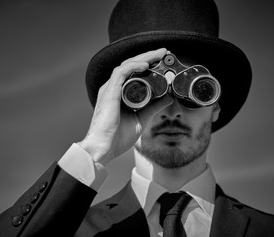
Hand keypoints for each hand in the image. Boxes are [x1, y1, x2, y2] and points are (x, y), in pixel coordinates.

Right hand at [78, 48, 172, 165]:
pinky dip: (134, 66)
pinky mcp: (109, 92)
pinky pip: (121, 72)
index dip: (149, 63)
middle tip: (164, 52)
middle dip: (149, 56)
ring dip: (144, 58)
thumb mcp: (141, 118)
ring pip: (127, 65)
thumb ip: (154, 107)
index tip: (164, 60)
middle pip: (131, 65)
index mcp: (120, 93)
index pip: (134, 72)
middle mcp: (114, 88)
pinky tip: (146, 65)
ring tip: (159, 54)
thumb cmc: (117, 137)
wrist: (104, 148)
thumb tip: (169, 97)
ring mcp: (110, 89)